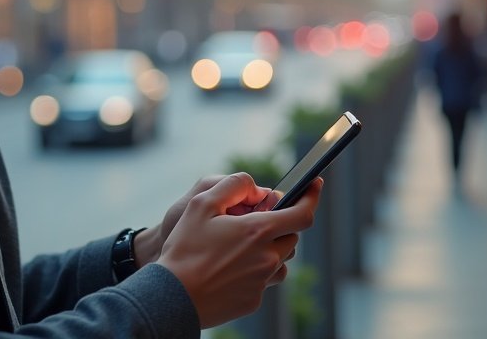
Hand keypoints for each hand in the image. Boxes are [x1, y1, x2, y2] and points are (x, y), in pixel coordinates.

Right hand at [155, 173, 321, 327]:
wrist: (172, 296)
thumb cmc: (184, 248)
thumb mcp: (201, 204)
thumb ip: (233, 185)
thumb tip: (257, 187)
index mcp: (257, 232)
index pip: (302, 214)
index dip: (312, 197)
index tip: (315, 185)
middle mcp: (266, 258)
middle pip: (291, 236)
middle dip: (280, 224)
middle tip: (254, 220)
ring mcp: (261, 282)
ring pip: (281, 261)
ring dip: (270, 249)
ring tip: (241, 246)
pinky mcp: (253, 301)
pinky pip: (265, 281)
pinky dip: (256, 270)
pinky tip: (230, 268)